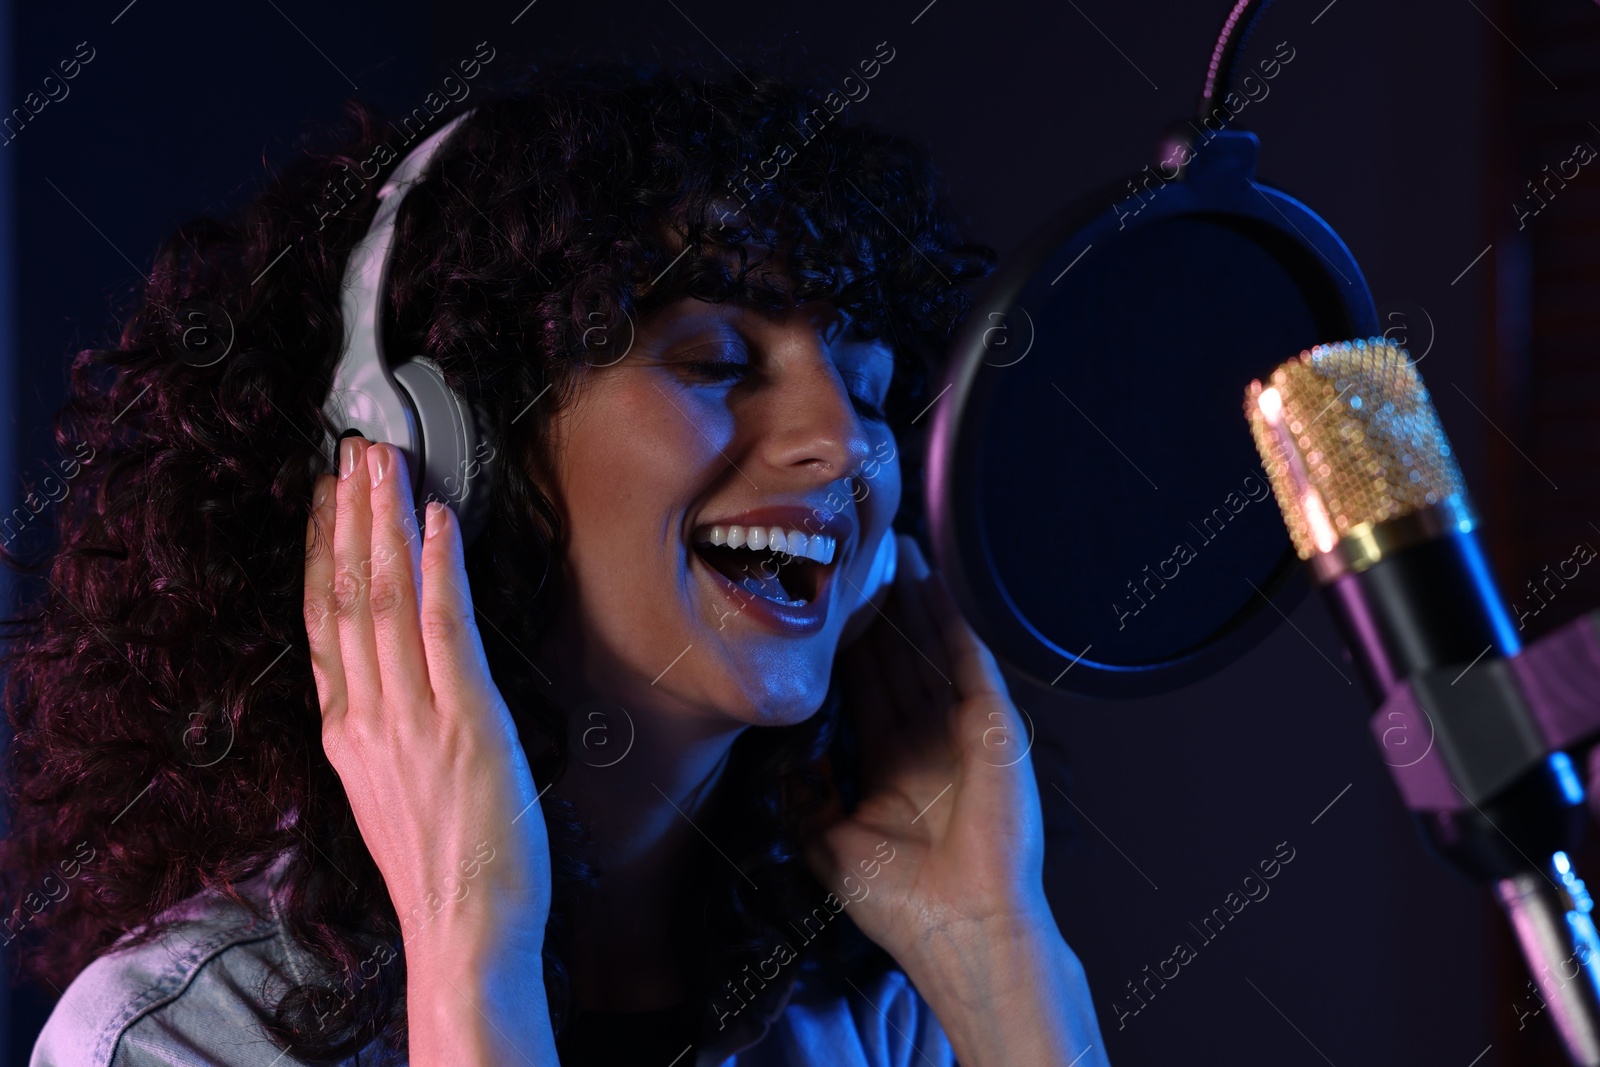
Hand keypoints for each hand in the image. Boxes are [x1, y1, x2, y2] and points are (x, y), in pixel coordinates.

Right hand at [302, 437, 553, 1064]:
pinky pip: (444, 630)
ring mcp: (411, 717)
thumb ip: (378, 730)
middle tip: (355, 450)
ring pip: (385, 599)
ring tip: (388, 462)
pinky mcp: (465, 722)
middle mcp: (367, 716)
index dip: (324, 552)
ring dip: (388, 522)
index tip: (327, 499)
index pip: (324, 622)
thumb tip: (386, 682)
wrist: (464, 931)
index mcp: (346, 732)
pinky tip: (440, 523)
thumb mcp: (385, 791)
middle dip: (352, 514)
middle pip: (347, 595)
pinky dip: (438, 570)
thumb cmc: (441, 867)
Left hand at [805, 535, 1108, 1066]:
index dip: (843, 646)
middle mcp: (925, 740)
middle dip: (876, 609)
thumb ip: (802, 794)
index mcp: (888, 764)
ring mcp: (961, 730)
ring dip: (914, 601)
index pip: (861, 688)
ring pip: (930, 650)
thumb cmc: (897, 901)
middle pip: (894, 658)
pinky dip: (950, 622)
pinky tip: (932, 584)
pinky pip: (967, 662)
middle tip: (853, 551)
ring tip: (893, 548)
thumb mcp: (826, 841)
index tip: (819, 603)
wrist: (956, 927)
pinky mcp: (993, 726)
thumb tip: (773, 756)